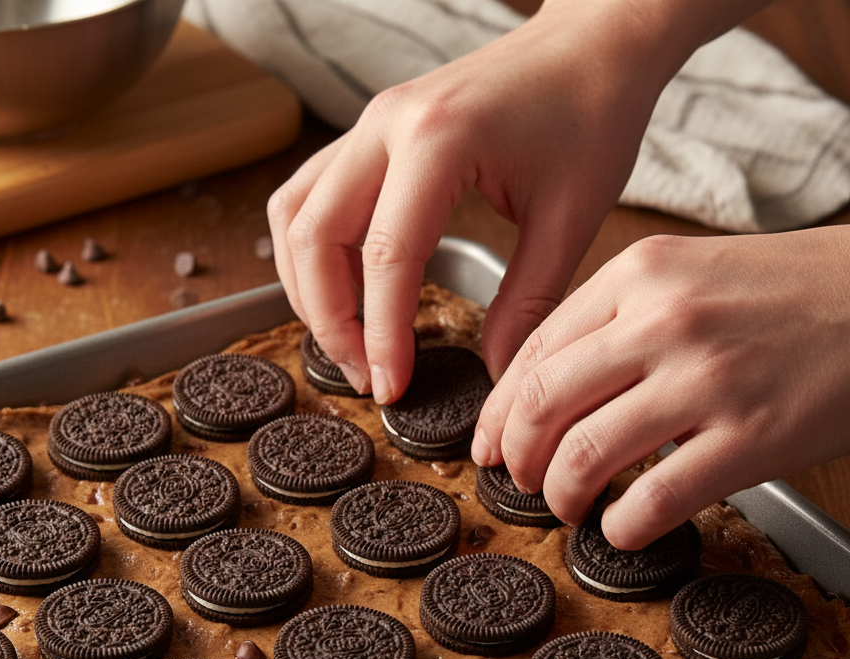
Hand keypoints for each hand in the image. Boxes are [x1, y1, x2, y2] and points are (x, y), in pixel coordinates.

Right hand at [266, 1, 687, 402]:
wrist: (592, 42)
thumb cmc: (591, 111)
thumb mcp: (571, 216)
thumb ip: (528, 302)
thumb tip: (495, 371)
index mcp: (438, 139)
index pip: (386, 258)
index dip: (380, 335)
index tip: (390, 387)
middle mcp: (386, 125)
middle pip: (315, 237)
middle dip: (330, 321)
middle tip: (362, 374)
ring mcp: (370, 124)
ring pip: (296, 216)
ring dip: (307, 288)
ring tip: (347, 340)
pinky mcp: (370, 133)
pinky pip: (308, 196)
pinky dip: (311, 252)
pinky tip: (340, 289)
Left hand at [472, 227, 849, 548]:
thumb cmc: (786, 293)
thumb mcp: (689, 276)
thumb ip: (616, 322)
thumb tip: (547, 391)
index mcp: (639, 276)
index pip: (533, 353)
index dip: (497, 412)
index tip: (488, 444)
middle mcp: (664, 322)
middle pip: (543, 405)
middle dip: (517, 456)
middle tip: (522, 481)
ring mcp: (707, 379)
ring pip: (586, 454)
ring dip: (561, 496)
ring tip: (569, 507)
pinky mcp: (750, 437)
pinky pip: (654, 498)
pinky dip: (622, 526)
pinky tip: (621, 528)